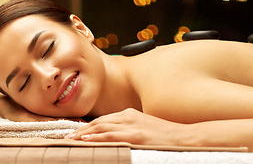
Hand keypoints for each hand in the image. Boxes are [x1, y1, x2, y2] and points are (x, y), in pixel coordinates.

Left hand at [65, 108, 186, 145]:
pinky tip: (86, 139)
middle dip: (82, 129)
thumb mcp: (144, 127)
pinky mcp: (135, 135)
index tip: (77, 132)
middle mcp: (127, 116)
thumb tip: (114, 136)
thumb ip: (128, 128)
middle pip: (98, 122)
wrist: (184, 137)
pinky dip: (97, 136)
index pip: (103, 119)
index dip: (88, 126)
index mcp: (129, 114)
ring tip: (71, 139)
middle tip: (68, 136)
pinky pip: (111, 135)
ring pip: (101, 127)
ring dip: (84, 133)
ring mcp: (131, 125)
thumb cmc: (164, 134)